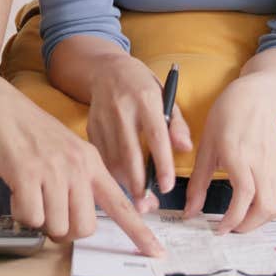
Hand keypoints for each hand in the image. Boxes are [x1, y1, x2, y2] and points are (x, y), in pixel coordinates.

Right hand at [0, 75, 166, 257]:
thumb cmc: (24, 130)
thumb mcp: (64, 149)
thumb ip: (77, 179)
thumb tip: (79, 220)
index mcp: (91, 161)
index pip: (121, 204)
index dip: (139, 232)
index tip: (156, 252)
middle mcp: (77, 166)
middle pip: (84, 228)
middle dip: (64, 232)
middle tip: (48, 214)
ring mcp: (53, 169)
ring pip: (56, 227)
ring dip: (39, 220)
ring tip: (28, 195)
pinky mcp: (26, 173)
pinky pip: (30, 217)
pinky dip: (20, 212)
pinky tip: (15, 191)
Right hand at [86, 55, 191, 212]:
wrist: (106, 70)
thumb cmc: (142, 86)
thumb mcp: (165, 96)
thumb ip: (176, 124)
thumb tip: (185, 149)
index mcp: (146, 99)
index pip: (156, 136)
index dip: (162, 164)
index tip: (167, 186)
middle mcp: (122, 109)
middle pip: (130, 152)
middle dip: (138, 183)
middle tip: (148, 205)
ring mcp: (103, 118)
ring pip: (112, 158)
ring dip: (125, 182)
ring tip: (139, 199)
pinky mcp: (90, 126)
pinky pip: (100, 156)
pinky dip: (111, 173)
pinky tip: (122, 183)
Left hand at [184, 77, 275, 234]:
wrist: (256, 99)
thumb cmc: (226, 119)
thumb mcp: (205, 148)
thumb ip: (198, 183)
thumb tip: (189, 212)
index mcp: (239, 155)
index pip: (244, 195)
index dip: (233, 218)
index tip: (219, 229)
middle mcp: (262, 162)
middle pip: (266, 207)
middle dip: (248, 226)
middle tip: (229, 229)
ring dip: (258, 220)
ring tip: (238, 220)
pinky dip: (265, 208)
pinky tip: (249, 205)